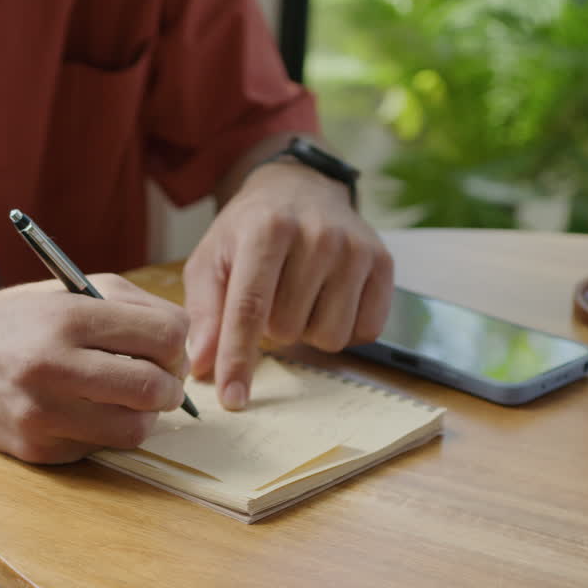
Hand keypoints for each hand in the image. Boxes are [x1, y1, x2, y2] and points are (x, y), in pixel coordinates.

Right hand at [0, 275, 189, 463]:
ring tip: (129, 400)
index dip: (176, 344)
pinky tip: (86, 412)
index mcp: (68, 317)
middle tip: (160, 383)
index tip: (166, 348)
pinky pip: (101, 449)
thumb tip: (182, 340)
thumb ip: (130, 307)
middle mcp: (54, 366)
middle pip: (154, 389)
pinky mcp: (37, 449)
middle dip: (170, 387)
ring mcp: (44, 413)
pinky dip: (105, 432)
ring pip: (135, 430)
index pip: (164, 335)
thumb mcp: (69, 292)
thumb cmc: (18, 321)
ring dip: (144, 417)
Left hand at [183, 162, 393, 409]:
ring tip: (298, 296)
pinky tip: (327, 298)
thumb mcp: (212, 259)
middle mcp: (318, 235)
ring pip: (328, 337)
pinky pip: (364, 332)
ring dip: (306, 329)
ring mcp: (355, 249)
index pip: (250, 309)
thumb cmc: (248, 231)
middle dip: (270, 329)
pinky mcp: (384, 264)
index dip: (238, 359)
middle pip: (288, 329)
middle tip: (270, 296)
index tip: (232, 399)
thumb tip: (203, 366)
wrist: (300, 188)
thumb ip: (203, 312)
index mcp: (267, 229)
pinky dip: (341, 327)